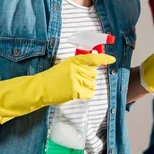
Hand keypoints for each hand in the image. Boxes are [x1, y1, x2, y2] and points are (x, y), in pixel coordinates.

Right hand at [0, 53, 115, 124]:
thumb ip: (79, 66)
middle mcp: (76, 68)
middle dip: (88, 79)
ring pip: (92, 84)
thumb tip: (93, 67)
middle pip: (93, 75)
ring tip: (74, 88)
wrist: (41, 88)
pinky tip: (77, 94)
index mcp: (74, 60)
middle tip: (77, 82)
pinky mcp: (75, 91)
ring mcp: (76, 79)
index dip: (104, 59)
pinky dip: (86, 95)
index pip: (92, 58)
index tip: (112, 60)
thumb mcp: (65, 66)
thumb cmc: (53, 78)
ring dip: (86, 88)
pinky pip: (89, 94)